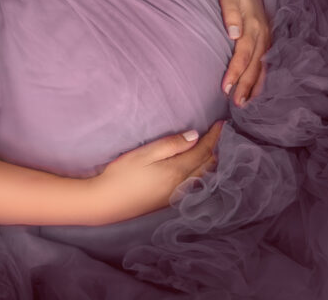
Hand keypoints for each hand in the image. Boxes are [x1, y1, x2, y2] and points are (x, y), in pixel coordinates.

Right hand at [89, 120, 223, 224]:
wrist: (106, 203)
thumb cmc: (122, 175)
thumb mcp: (144, 154)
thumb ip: (170, 145)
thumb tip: (195, 136)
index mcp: (177, 171)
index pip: (203, 151)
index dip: (214, 136)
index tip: (221, 123)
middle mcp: (182, 186)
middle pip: (207, 165)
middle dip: (215, 148)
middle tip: (218, 133)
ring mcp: (176, 196)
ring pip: (203, 176)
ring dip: (210, 161)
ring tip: (210, 148)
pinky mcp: (169, 201)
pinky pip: (195, 184)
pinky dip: (201, 172)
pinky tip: (196, 168)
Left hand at [213, 0, 271, 106]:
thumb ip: (230, 12)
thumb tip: (234, 33)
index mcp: (253, 24)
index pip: (244, 54)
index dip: (236, 72)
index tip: (225, 88)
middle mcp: (262, 33)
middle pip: (255, 64)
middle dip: (246, 85)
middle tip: (236, 103)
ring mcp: (266, 35)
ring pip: (262, 65)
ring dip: (255, 85)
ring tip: (245, 102)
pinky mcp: (265, 36)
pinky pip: (265, 61)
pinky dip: (261, 76)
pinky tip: (255, 88)